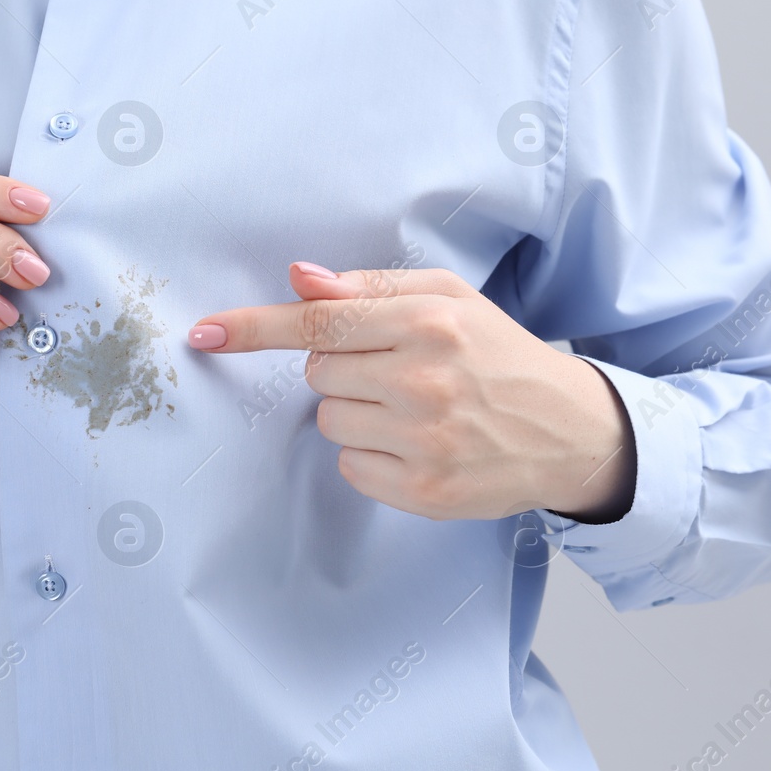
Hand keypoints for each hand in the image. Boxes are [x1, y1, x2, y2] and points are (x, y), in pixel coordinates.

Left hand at [187, 263, 636, 521]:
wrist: (567, 428)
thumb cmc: (497, 354)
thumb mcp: (448, 298)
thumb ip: (370, 288)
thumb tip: (301, 278)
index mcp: (429, 322)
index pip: (318, 322)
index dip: (254, 328)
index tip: (203, 333)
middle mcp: (425, 381)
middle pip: (318, 373)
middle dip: (344, 368)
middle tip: (399, 371)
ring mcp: (425, 441)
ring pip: (330, 421)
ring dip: (356, 413)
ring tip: (414, 409)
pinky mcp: (424, 491)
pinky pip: (351, 467)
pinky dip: (373, 456)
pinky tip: (418, 445)